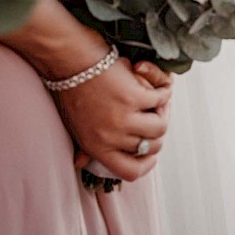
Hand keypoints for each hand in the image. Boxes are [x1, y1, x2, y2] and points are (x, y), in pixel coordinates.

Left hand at [55, 57, 171, 181]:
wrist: (71, 62)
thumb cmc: (72, 92)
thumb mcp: (75, 127)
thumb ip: (84, 147)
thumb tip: (81, 164)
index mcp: (97, 147)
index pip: (130, 171)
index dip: (146, 165)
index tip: (151, 156)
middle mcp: (111, 137)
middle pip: (151, 147)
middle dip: (157, 134)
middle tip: (155, 119)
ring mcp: (124, 118)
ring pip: (160, 127)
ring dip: (162, 114)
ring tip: (157, 104)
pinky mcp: (135, 97)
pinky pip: (161, 100)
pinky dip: (162, 93)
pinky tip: (156, 88)